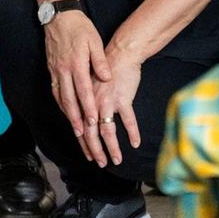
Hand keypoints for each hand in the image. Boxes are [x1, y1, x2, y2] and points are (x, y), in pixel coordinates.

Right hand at [43, 11, 112, 154]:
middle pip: (69, 100)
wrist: (59, 17)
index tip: (93, 121)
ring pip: (61, 99)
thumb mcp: (94, 41)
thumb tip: (107, 78)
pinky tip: (67, 114)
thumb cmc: (80, 28)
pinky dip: (61, 106)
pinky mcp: (52, 71)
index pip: (83, 90)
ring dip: (68, 116)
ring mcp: (56, 72)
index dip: (88, 107)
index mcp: (76, 63)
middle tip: (82, 136)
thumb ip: (100, 61)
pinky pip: (56, 92)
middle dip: (76, 120)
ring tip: (75, 131)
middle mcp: (63, 70)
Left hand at [86, 44, 142, 166]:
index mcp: (85, 102)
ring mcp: (108, 102)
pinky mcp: (123, 99)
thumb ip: (89, 104)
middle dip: (96, 151)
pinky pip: (128, 120)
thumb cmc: (107, 70)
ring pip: (108, 131)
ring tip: (117, 160)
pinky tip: (135, 143)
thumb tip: (89, 121)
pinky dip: (132, 132)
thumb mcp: (91, 86)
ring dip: (112, 147)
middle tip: (101, 164)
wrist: (121, 54)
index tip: (89, 157)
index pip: (82, 128)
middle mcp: (93, 104)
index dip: (84, 144)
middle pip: (92, 133)